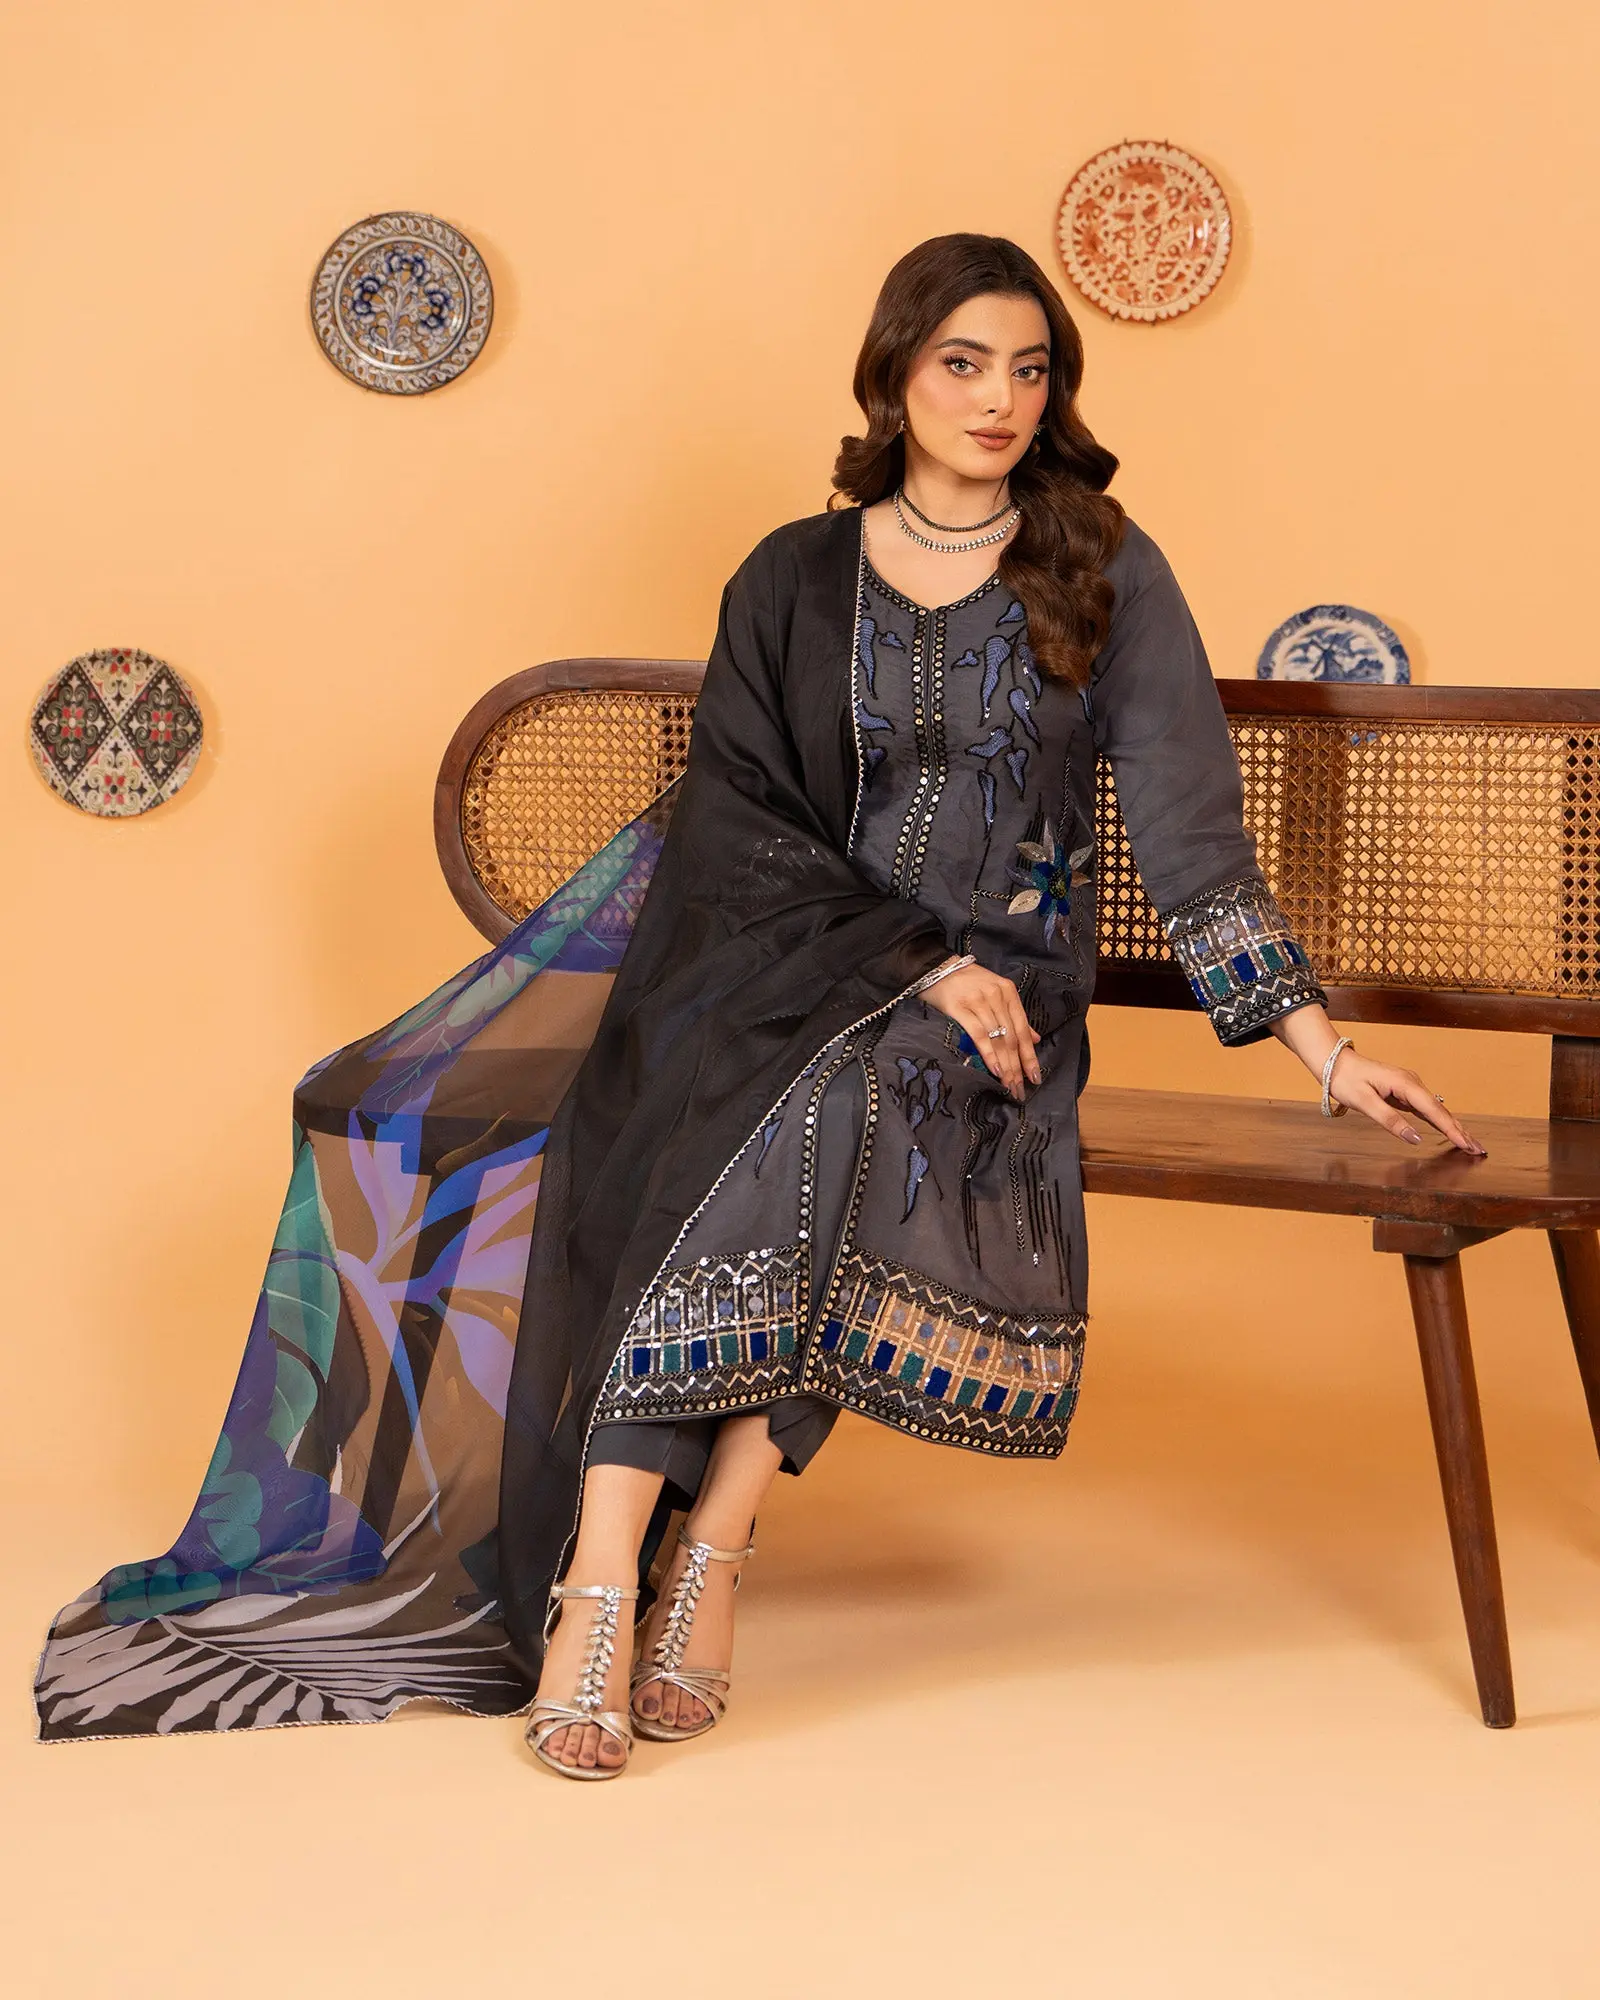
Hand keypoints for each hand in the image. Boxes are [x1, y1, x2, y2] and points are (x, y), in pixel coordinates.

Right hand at [917, 964, 1040, 1101]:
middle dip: (1017, 1067)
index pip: (1023, 1030)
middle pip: (1011, 1038)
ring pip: (998, 1039)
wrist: (936, 968)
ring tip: (1008, 1086)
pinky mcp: (960, 1008)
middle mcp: (996, 996)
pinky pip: (978, 1034)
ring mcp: (979, 1001)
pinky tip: (995, 1069)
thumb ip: (1015, 1016)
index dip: (1030, 1056)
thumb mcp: (996, 994)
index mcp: (1008, 993)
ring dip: (1005, 1066)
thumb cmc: (967, 983)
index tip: (1035, 1077)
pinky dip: (988, 1053)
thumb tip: (1035, 1039)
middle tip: (1019, 1090)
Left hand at [1327, 1047, 1485, 1154]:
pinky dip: (1440, 1121)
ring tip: (1469, 1144)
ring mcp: (1409, 1087)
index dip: (1453, 1130)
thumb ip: (1390, 1121)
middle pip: (1441, 1111)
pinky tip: (1449, 1130)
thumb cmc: (1346, 1080)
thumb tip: (1415, 1138)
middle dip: (1460, 1131)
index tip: (1468, 1145)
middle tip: (1478, 1149)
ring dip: (1453, 1127)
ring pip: (1436, 1110)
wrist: (1334, 1062)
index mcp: (1405, 1084)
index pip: (1435, 1112)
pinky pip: (1426, 1109)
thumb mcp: (1365, 1102)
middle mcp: (1412, 1083)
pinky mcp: (1404, 1091)